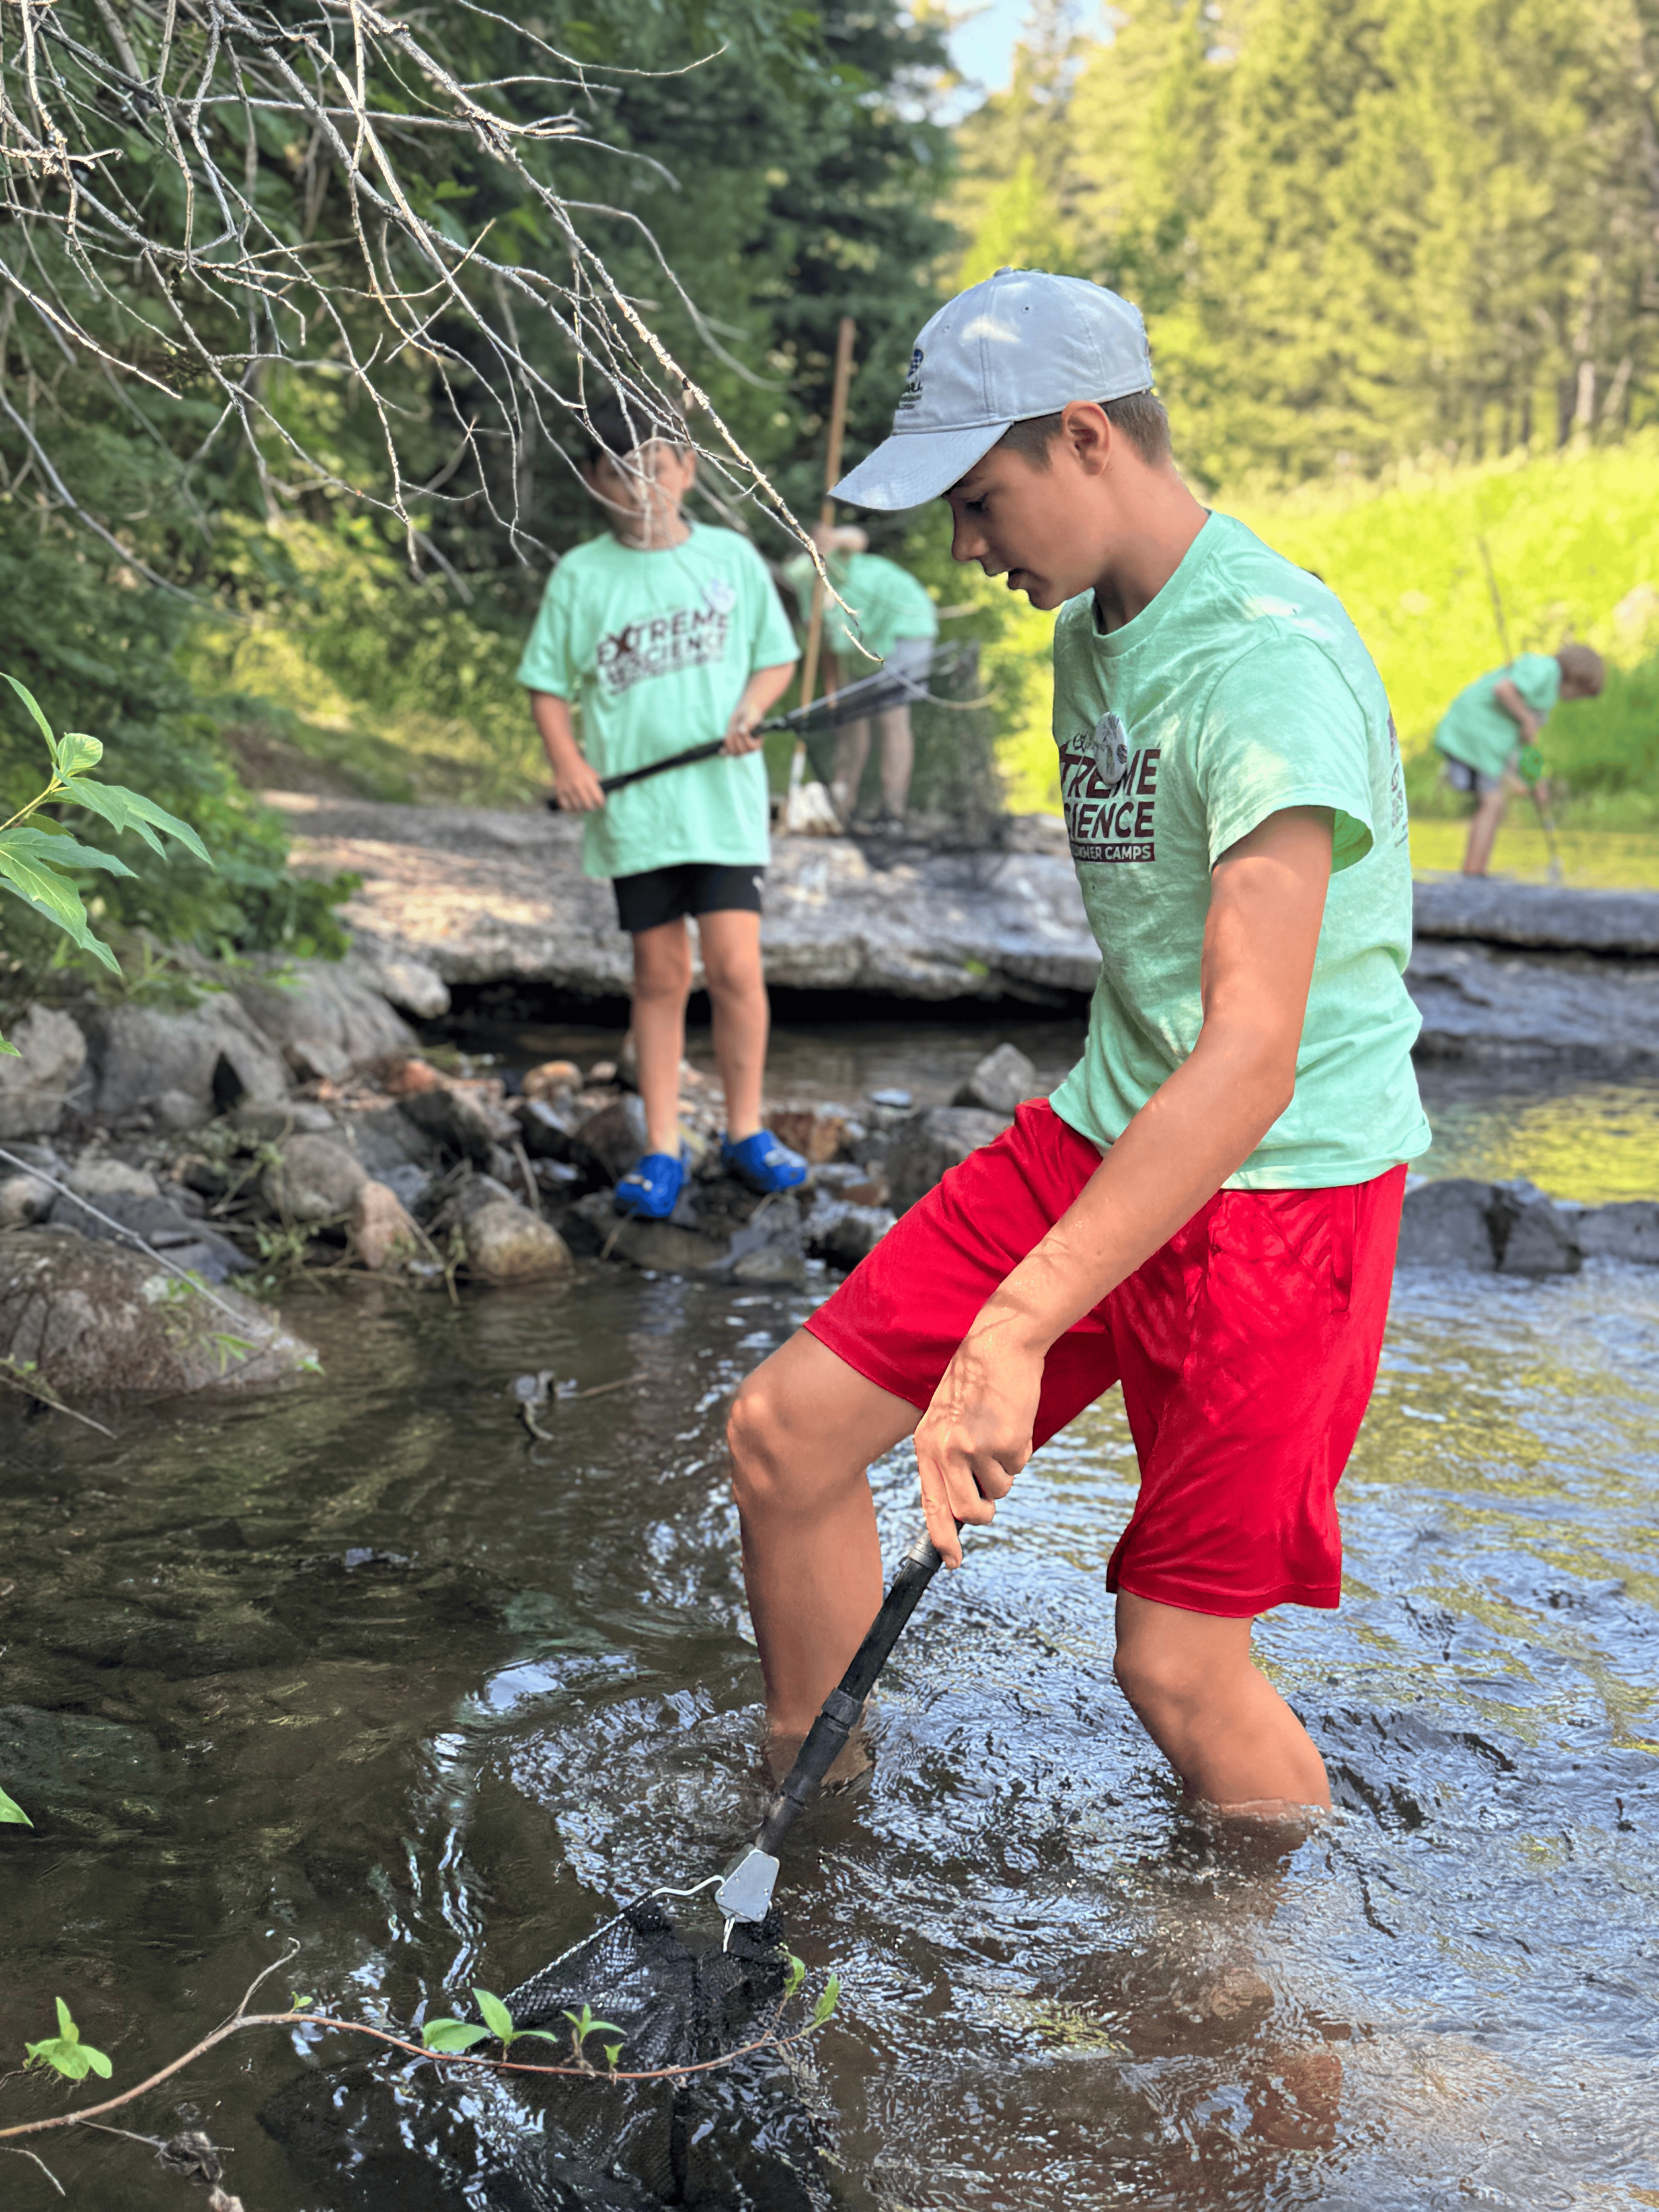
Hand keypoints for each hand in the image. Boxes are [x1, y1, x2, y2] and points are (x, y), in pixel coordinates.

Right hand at [554, 756, 605, 810]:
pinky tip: (573, 808)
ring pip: (577, 807)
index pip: (598, 798)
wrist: (565, 761)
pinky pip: (565, 806)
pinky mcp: (559, 791)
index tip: (600, 804)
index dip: (601, 803)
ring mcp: (567, 788)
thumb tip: (603, 799)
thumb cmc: (582, 770)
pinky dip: (570, 809)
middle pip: (588, 805)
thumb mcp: (593, 774)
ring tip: (582, 808)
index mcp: (588, 780)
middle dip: (591, 808)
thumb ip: (599, 786)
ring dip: (581, 810)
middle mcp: (578, 784)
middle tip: (591, 807)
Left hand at [723, 704, 765, 755]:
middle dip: (736, 739)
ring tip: (730, 731)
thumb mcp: (750, 718)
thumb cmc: (750, 715)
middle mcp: (750, 748)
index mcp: (758, 742)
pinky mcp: (733, 746)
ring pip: (733, 752)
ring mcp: (741, 748)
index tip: (741, 729)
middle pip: (741, 751)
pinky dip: (724, 750)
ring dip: (729, 741)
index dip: (745, 739)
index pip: (751, 747)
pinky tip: (720, 750)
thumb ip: (746, 724)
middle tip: (735, 728)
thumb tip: (741, 732)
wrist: (744, 713)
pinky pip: (728, 752)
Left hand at [913, 1330, 1042, 1566]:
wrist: (999, 1345)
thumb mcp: (947, 1419)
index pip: (930, 1503)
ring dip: (1005, 1469)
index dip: (941, 1537)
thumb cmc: (975, 1382)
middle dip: (984, 1510)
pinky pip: (1019, 1466)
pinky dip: (1021, 1449)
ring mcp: (976, 1448)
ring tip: (999, 1431)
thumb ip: (949, 1459)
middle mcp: (946, 1450)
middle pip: (969, 1511)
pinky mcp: (1005, 1442)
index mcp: (926, 1445)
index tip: (951, 1561)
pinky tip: (1012, 1420)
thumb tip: (964, 1507)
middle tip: (991, 1493)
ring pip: (1000, 1489)